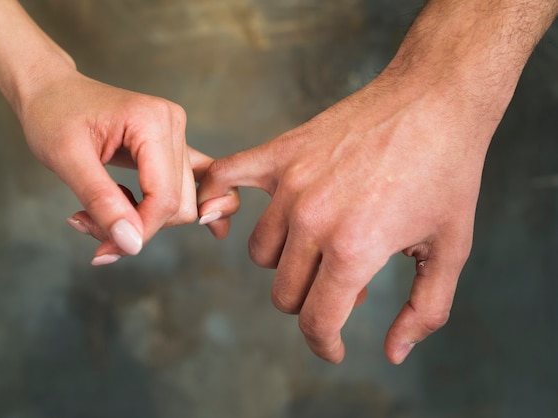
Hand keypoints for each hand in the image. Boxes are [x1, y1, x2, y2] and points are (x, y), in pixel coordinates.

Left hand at [19, 70, 206, 263]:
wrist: (50, 90)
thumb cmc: (53, 114)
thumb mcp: (66, 159)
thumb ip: (101, 202)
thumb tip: (132, 244)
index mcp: (153, 121)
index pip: (165, 197)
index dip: (138, 231)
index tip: (102, 250)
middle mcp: (174, 124)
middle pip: (179, 204)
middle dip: (137, 227)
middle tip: (89, 223)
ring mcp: (177, 135)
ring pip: (180, 204)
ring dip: (141, 221)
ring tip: (97, 212)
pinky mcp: (172, 147)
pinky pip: (182, 189)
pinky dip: (159, 211)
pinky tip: (131, 217)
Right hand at [197, 73, 490, 363]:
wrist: (435, 98)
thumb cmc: (449, 172)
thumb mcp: (451, 249)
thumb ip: (424, 310)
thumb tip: (392, 353)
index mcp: (354, 249)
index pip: (317, 320)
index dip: (325, 344)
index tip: (333, 349)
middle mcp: (313, 220)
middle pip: (285, 292)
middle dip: (316, 300)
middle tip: (351, 278)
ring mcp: (290, 183)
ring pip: (262, 252)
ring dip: (289, 262)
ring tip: (323, 244)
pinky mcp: (280, 152)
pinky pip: (225, 179)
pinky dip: (216, 198)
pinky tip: (227, 210)